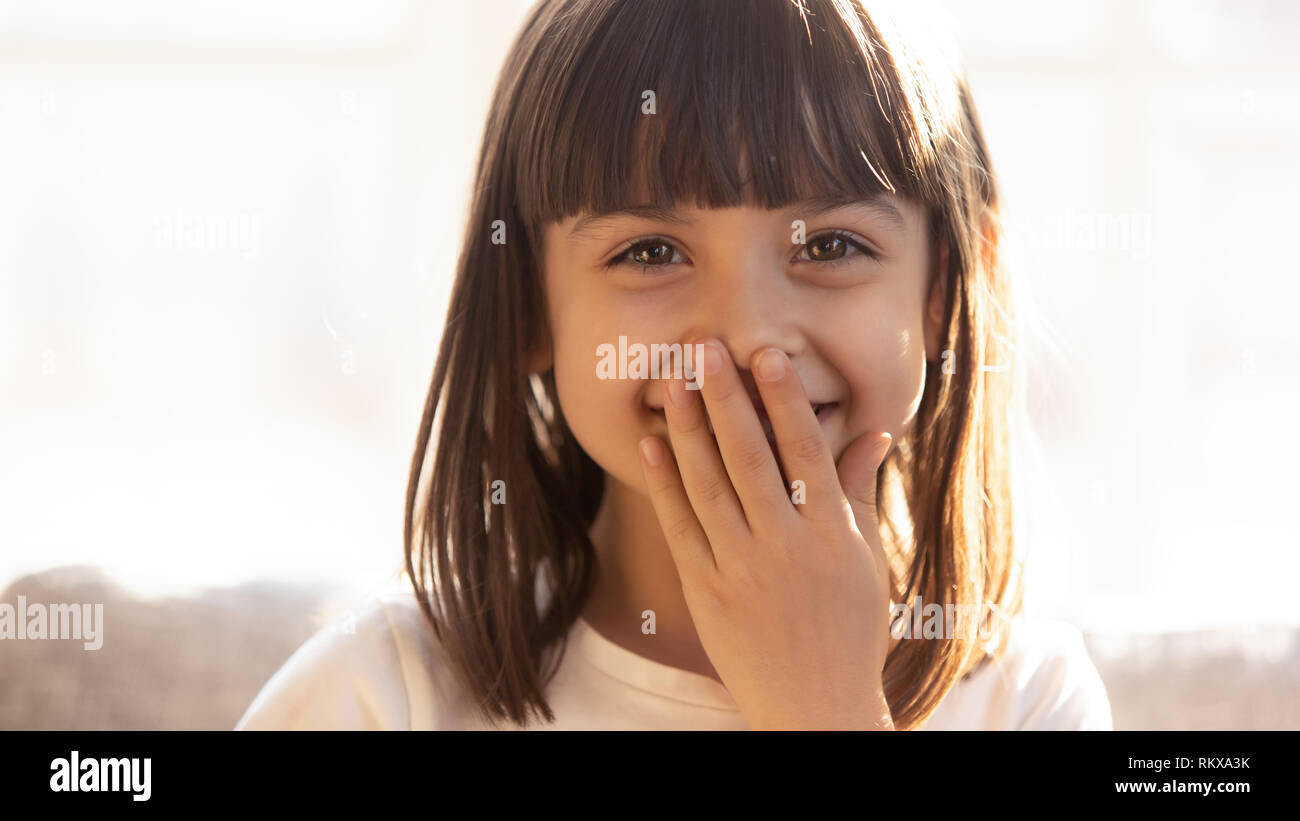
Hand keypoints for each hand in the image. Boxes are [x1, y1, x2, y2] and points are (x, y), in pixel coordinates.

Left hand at [637, 338, 894, 729]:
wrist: (815, 708)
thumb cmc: (850, 630)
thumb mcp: (867, 562)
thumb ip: (858, 493)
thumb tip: (873, 432)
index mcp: (832, 535)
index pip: (806, 452)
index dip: (784, 400)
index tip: (767, 355)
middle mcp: (786, 547)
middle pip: (750, 458)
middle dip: (726, 398)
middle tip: (705, 348)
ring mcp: (742, 570)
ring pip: (709, 485)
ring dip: (687, 428)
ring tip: (672, 380)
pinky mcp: (706, 593)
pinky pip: (681, 528)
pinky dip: (665, 484)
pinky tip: (653, 445)